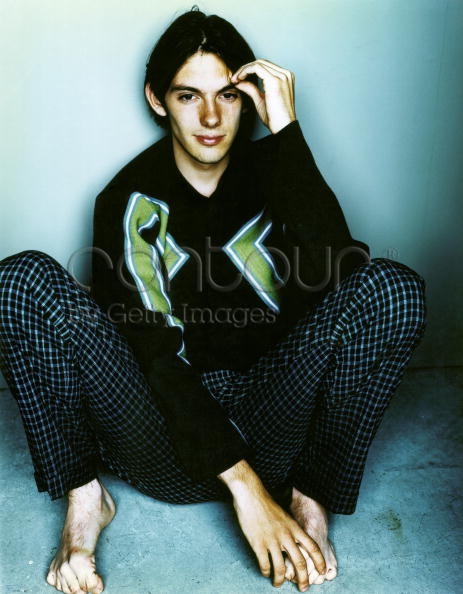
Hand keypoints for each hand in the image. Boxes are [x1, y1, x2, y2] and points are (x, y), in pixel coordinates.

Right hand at [219, 461, 324, 591]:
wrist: (251, 496)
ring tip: (278, 584)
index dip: (319, 561)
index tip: (323, 571)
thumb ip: (290, 530)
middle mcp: (286, 536)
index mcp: (294, 528)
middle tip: (303, 587)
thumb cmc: (267, 504)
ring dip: (280, 580)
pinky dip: (265, 572)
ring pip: (280, 569)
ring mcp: (272, 541)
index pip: (312, 547)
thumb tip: (293, 543)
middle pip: (300, 562)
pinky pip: (265, 565)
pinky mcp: (258, 544)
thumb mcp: (285, 516)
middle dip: (303, 579)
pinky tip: (265, 572)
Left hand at [231, 59, 295, 133]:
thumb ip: (252, 89)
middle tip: (234, 78)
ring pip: (258, 63)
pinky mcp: (275, 80)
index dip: (250, 70)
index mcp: (285, 78)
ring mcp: (281, 76)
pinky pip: (256, 68)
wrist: (283, 128)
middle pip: (262, 62)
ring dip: (243, 69)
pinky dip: (245, 71)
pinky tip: (238, 79)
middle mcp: (285, 74)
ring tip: (235, 79)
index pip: (265, 67)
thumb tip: (240, 82)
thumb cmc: (275, 118)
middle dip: (245, 69)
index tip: (238, 79)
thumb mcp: (261, 100)